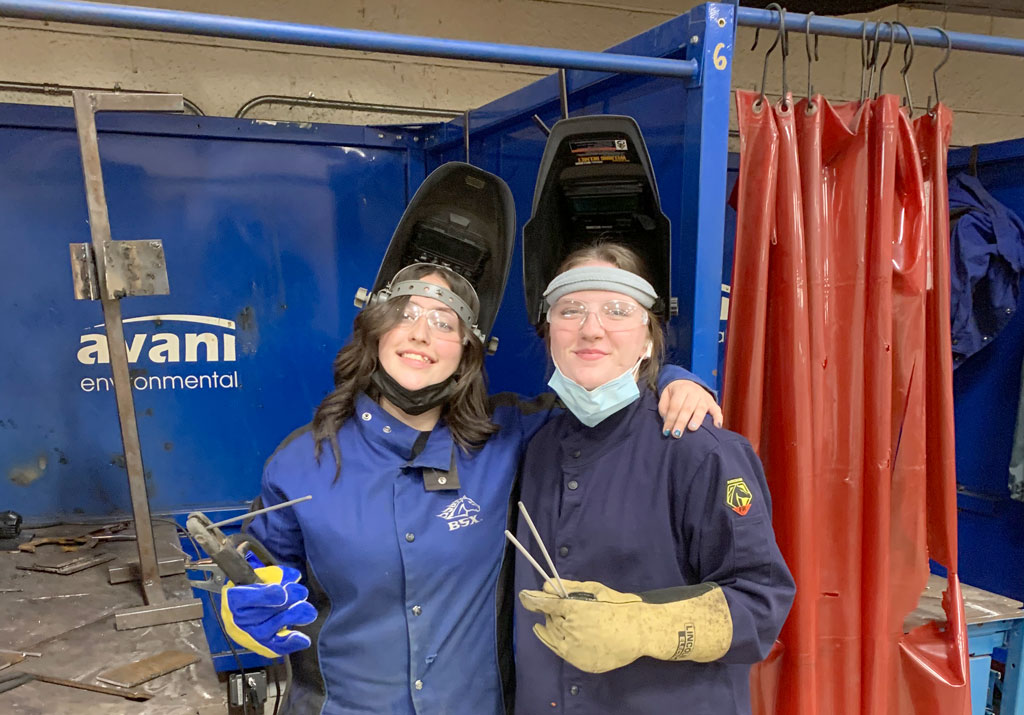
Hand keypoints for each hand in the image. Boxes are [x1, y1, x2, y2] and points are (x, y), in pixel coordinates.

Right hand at [221, 563, 317, 658]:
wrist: (243, 610)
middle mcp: (236, 619)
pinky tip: (303, 639)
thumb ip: (277, 574)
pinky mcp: (260, 646)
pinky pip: (272, 648)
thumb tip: (294, 576)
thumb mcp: (262, 575)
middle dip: (285, 603)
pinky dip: (289, 644)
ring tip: (309, 612)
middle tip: (302, 593)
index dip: (265, 596)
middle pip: (260, 614)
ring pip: (266, 631)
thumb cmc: (254, 589)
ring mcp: (248, 635)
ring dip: (290, 619)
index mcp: (233, 598)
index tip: (282, 592)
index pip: (245, 597)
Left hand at [519, 579, 644, 672]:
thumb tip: (546, 585)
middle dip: (550, 611)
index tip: (523, 596)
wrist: (640, 632)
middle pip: (550, 619)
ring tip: (549, 619)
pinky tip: (545, 633)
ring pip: (553, 635)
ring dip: (550, 625)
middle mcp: (573, 631)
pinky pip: (560, 651)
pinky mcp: (581, 662)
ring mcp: (576, 650)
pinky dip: (551, 641)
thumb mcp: (594, 590)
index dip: (533, 600)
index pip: (547, 604)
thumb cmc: (619, 606)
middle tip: (556, 606)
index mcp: (576, 610)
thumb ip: (569, 588)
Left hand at [659, 380, 722, 435]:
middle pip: (687, 408)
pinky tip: (716, 426)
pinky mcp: (713, 403)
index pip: (675, 406)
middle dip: (681, 422)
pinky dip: (718, 418)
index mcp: (681, 389)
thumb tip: (666, 420)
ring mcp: (705, 398)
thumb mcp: (666, 395)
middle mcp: (694, 393)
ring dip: (697, 419)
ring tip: (692, 429)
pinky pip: (717, 410)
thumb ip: (664, 407)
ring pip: (701, 409)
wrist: (688, 382)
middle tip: (676, 434)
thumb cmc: (675, 393)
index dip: (670, 419)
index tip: (666, 431)